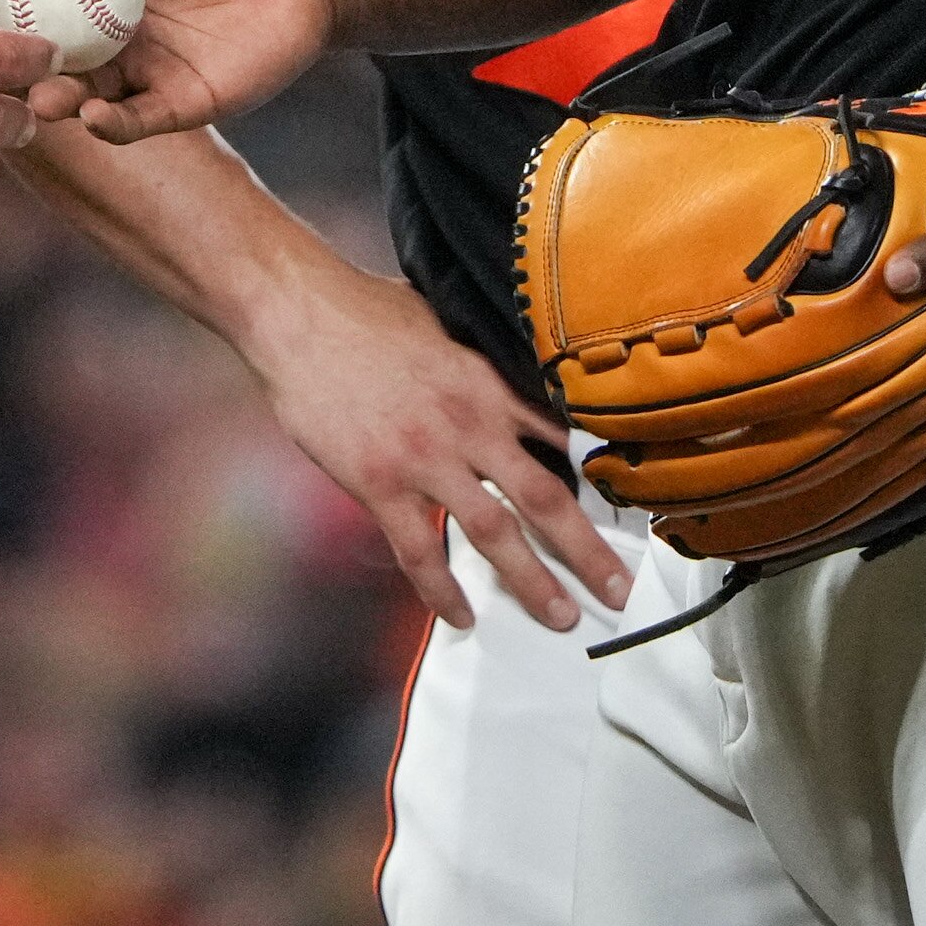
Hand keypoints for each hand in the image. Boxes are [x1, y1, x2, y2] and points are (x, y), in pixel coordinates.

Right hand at [55, 0, 334, 144]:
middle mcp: (103, 33)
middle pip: (42, 54)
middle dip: (7, 64)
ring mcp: (137, 71)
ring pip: (83, 96)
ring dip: (56, 101)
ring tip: (42, 99)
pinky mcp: (176, 104)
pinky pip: (136, 121)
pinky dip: (112, 125)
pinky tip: (95, 118)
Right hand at [243, 263, 630, 631]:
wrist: (298, 312)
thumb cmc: (362, 308)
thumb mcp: (441, 320)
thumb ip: (476, 356)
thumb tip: (501, 369)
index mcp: (487, 384)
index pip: (560, 438)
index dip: (597, 478)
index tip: (628, 511)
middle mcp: (468, 426)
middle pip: (545, 499)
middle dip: (587, 550)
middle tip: (618, 589)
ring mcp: (424, 459)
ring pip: (494, 533)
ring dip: (532, 580)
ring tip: (562, 617)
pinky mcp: (379, 483)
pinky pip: (420, 550)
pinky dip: (443, 590)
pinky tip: (462, 615)